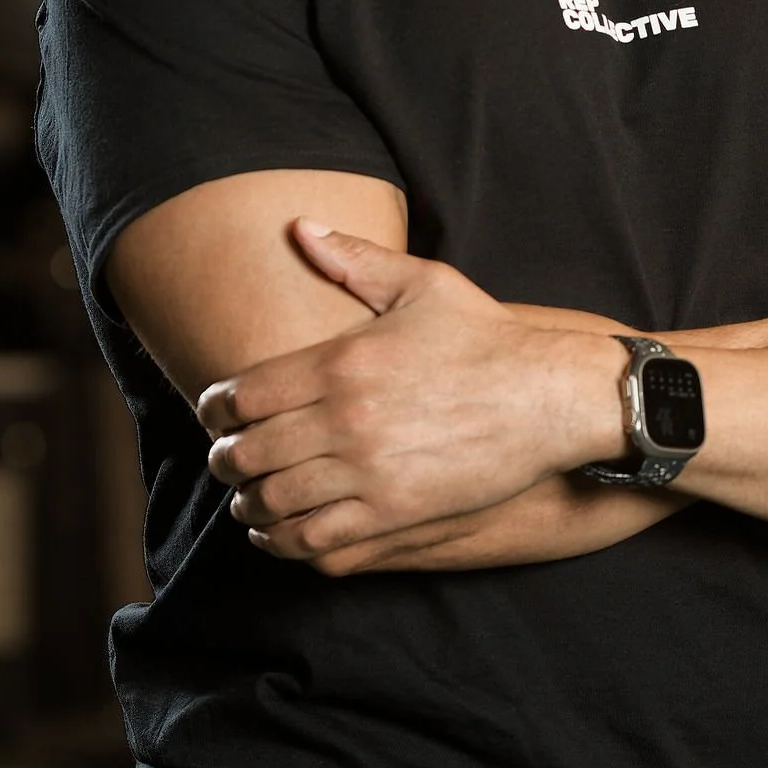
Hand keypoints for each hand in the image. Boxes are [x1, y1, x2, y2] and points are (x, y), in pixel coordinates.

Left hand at [197, 220, 626, 564]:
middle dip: (226, 459)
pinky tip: (281, 531)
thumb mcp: (424, 285)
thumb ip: (355, 258)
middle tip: (228, 461)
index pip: (238, 395)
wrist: (551, 396)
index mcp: (339, 362)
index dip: (215, 410)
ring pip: (271, 500)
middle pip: (246, 451)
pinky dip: (283, 541)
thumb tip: (300, 227)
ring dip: (249, 503)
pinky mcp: (393, 512)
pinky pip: (314, 538)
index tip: (219, 416)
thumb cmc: (489, 339)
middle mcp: (343, 419)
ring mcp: (367, 470)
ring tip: (250, 499)